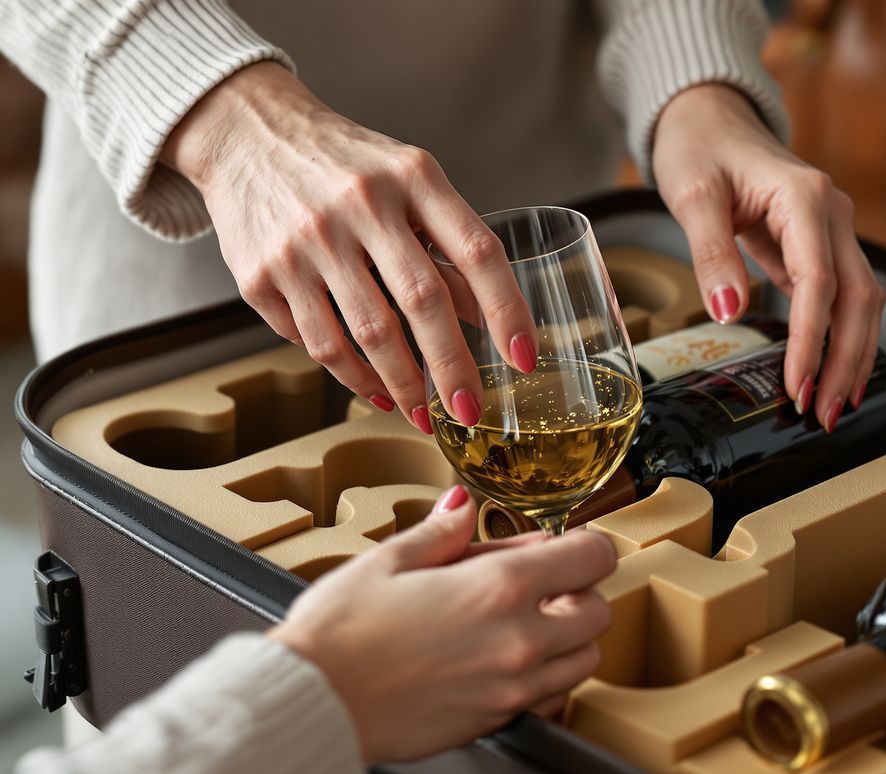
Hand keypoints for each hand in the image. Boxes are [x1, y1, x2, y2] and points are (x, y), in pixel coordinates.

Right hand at [162, 62, 538, 432]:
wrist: (246, 133)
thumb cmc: (346, 165)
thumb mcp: (408, 184)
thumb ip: (447, 244)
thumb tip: (487, 317)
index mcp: (412, 177)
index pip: (477, 251)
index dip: (507, 309)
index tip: (524, 357)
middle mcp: (359, 204)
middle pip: (421, 301)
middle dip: (452, 367)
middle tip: (471, 409)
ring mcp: (305, 240)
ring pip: (366, 334)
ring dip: (402, 386)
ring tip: (423, 413)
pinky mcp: (260, 273)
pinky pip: (315, 342)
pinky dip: (351, 375)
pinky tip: (375, 388)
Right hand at [268, 485, 614, 763]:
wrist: (314, 704)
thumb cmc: (339, 634)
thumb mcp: (388, 560)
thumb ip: (441, 531)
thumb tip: (463, 505)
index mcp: (499, 587)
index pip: (591, 557)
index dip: (586, 544)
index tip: (571, 543)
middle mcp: (519, 639)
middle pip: (599, 611)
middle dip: (580, 591)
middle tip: (546, 584)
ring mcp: (513, 687)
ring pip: (585, 660)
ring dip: (570, 638)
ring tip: (528, 623)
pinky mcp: (497, 721)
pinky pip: (553, 698)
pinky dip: (548, 679)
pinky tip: (510, 663)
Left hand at [651, 84, 884, 432]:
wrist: (711, 120)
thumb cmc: (701, 149)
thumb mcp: (693, 196)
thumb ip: (711, 253)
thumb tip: (728, 311)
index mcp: (804, 197)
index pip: (819, 281)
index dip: (811, 340)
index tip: (796, 384)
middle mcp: (832, 213)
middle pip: (857, 297)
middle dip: (844, 361)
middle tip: (823, 413)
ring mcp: (833, 229)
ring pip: (863, 300)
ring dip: (853, 355)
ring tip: (832, 406)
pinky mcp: (823, 244)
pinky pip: (845, 296)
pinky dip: (842, 336)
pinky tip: (831, 372)